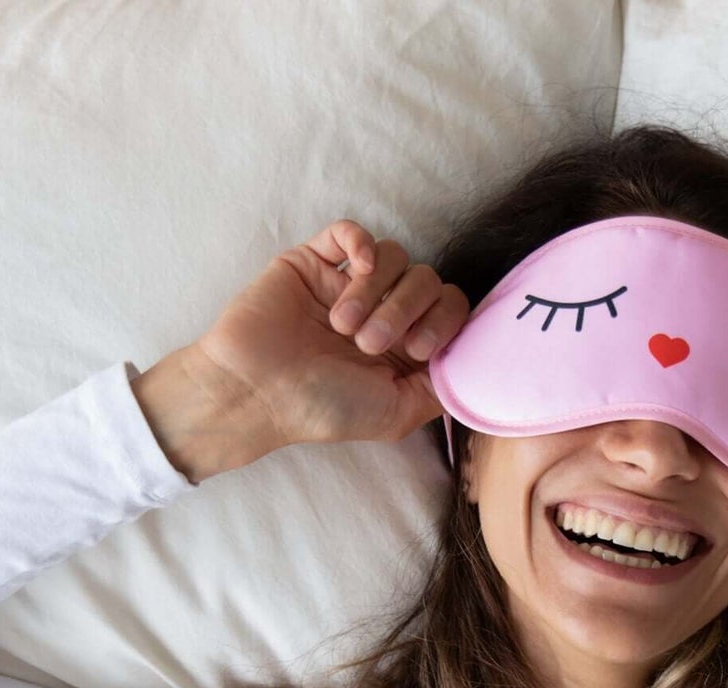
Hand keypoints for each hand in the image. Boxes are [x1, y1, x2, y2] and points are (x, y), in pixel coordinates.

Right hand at [190, 218, 471, 454]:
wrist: (257, 390)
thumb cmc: (323, 407)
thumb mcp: (397, 414)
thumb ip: (440, 389)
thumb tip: (471, 362)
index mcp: (404, 346)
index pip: (451, 308)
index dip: (444, 321)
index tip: (417, 349)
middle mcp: (382, 311)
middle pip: (427, 279)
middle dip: (404, 310)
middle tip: (369, 344)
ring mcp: (348, 284)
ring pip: (394, 255)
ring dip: (374, 292)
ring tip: (344, 326)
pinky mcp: (315, 262)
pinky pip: (351, 232)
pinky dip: (361, 243)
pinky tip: (356, 269)